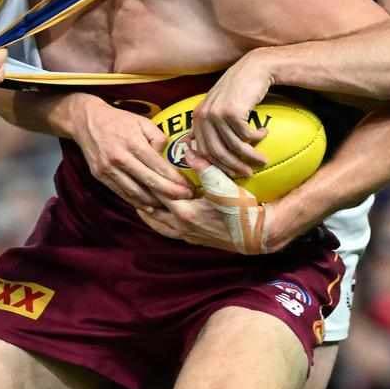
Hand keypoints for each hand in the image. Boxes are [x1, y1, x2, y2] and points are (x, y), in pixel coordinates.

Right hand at [70, 94, 192, 210]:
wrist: (86, 121)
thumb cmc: (118, 120)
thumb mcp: (142, 121)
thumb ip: (158, 138)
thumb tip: (166, 156)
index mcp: (132, 143)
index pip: (158, 166)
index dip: (175, 180)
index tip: (188, 187)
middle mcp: (119, 158)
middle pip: (149, 182)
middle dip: (170, 193)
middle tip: (185, 199)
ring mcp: (108, 169)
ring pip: (135, 192)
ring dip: (154, 202)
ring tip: (170, 205)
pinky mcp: (100, 176)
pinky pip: (121, 193)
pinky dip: (137, 202)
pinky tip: (149, 206)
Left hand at [138, 148, 272, 254]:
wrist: (258, 236)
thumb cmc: (243, 210)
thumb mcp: (224, 186)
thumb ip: (205, 167)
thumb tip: (188, 149)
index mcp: (184, 212)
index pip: (158, 193)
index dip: (148, 179)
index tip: (139, 167)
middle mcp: (181, 226)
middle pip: (152, 211)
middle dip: (141, 198)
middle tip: (131, 184)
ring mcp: (186, 235)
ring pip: (158, 224)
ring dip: (148, 212)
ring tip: (139, 200)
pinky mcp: (194, 240)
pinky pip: (167, 230)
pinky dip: (159, 220)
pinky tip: (159, 214)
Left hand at [191, 50, 271, 177]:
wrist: (253, 68)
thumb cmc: (238, 90)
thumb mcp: (219, 107)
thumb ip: (212, 126)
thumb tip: (209, 153)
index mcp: (197, 117)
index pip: (202, 151)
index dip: (217, 166)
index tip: (231, 173)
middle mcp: (203, 116)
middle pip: (217, 153)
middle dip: (233, 167)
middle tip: (249, 173)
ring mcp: (216, 113)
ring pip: (233, 147)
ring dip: (250, 156)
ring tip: (262, 160)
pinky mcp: (232, 111)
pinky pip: (246, 135)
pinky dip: (257, 137)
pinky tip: (265, 132)